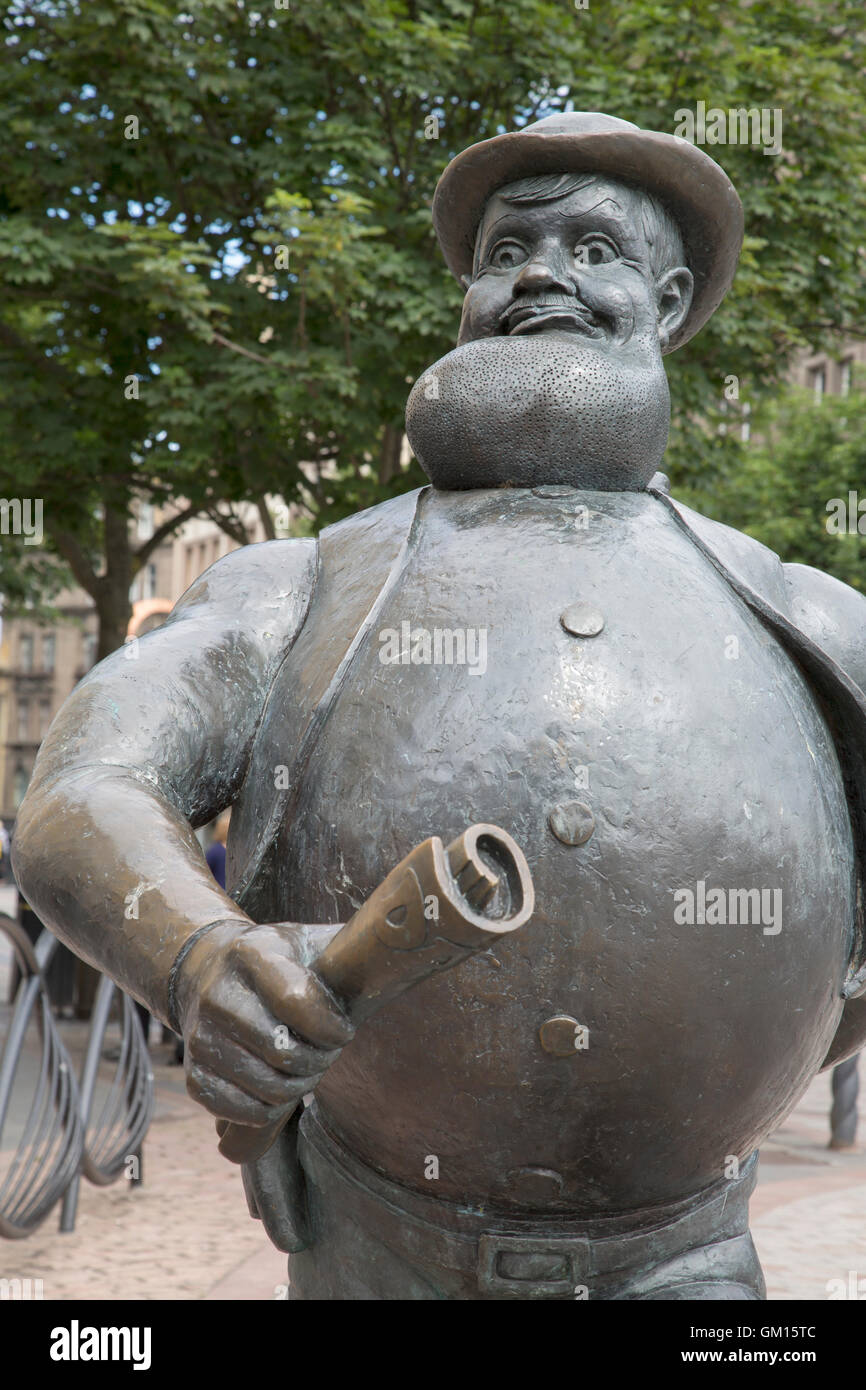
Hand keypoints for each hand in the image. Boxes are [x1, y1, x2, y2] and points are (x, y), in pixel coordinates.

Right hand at [173, 920, 354, 1130]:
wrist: (207, 969)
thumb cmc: (278, 960)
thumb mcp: (310, 940)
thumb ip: (350, 947)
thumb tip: (403, 946)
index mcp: (251, 953)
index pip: (296, 1000)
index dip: (331, 1028)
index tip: (345, 1032)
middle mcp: (217, 992)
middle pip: (282, 1050)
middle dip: (319, 1060)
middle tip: (327, 1053)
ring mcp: (199, 1033)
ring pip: (262, 1085)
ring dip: (296, 1088)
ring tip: (306, 1070)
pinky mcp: (192, 1069)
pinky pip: (231, 1107)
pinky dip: (263, 1112)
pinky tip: (277, 1093)